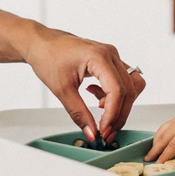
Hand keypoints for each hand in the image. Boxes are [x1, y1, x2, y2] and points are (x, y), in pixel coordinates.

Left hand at [24, 30, 144, 141]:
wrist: (42, 43)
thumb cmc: (49, 56)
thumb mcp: (62, 89)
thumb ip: (79, 113)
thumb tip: (91, 132)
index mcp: (99, 56)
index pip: (117, 90)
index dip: (113, 114)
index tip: (104, 130)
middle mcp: (110, 54)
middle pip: (129, 90)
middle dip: (119, 114)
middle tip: (105, 131)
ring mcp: (112, 56)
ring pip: (132, 85)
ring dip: (121, 104)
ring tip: (101, 111)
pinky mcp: (110, 61)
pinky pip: (124, 81)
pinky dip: (116, 95)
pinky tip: (98, 98)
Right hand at [146, 89, 174, 162]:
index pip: (171, 147)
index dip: (164, 157)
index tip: (158, 164)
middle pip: (162, 139)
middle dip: (154, 150)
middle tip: (147, 159)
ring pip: (161, 131)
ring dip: (155, 142)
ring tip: (151, 151)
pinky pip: (164, 126)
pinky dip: (159, 134)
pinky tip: (159, 138)